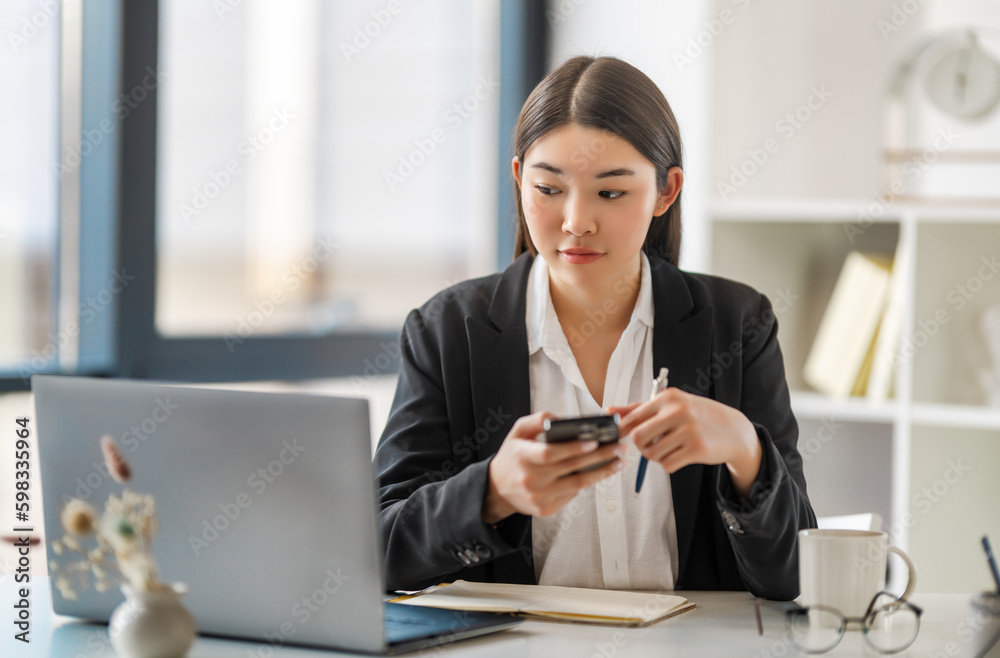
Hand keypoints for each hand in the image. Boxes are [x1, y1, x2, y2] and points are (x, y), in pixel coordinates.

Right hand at [482, 411, 626, 524]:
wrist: (498, 488)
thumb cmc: (513, 455)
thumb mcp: (518, 432)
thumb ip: (538, 419)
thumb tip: (562, 419)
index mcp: (522, 457)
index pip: (550, 453)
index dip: (573, 448)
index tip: (594, 441)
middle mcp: (530, 479)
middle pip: (570, 468)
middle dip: (599, 457)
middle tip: (620, 449)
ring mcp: (538, 497)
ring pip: (577, 484)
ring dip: (602, 472)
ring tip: (620, 461)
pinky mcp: (545, 510)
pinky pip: (572, 494)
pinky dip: (587, 482)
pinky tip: (600, 472)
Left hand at [607, 389, 761, 497]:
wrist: (734, 430)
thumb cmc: (697, 416)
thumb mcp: (670, 405)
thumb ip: (639, 409)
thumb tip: (610, 411)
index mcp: (667, 398)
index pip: (632, 418)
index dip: (625, 432)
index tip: (628, 438)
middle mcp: (677, 411)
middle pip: (638, 438)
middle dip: (642, 447)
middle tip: (652, 446)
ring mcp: (688, 429)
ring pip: (651, 454)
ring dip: (656, 457)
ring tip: (670, 449)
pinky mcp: (696, 449)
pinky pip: (667, 465)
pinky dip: (669, 464)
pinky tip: (681, 456)